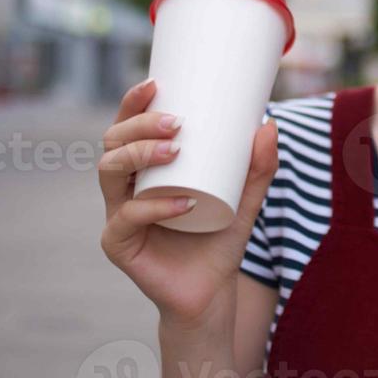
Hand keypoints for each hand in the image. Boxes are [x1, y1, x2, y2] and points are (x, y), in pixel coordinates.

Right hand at [97, 78, 278, 334]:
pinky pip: (127, 218)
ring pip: (109, 173)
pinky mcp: (118, 245)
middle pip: (112, 143)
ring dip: (139, 155)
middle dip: (138, 126)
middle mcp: (125, 188)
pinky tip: (182, 203)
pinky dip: (154, 207)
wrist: (213, 293)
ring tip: (174, 152)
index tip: (155, 84)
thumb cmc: (221, 239)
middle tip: (175, 123)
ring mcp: (117, 215)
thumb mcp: (247, 199)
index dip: (133, 103)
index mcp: (145, 169)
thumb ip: (259, 168)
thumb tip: (268, 124)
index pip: (127, 127)